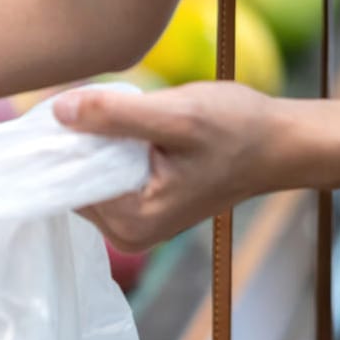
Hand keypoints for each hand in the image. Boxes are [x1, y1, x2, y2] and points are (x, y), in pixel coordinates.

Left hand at [54, 82, 295, 251]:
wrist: (280, 143)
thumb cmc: (238, 130)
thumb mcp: (176, 115)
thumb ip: (114, 115)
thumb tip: (59, 110)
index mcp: (130, 223)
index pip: (66, 182)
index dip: (63, 141)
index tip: (69, 105)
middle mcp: (125, 235)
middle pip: (73, 181)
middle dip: (80, 141)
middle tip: (103, 104)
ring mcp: (132, 226)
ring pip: (86, 176)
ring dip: (95, 142)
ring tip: (125, 115)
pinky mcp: (139, 209)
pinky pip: (104, 176)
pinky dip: (109, 149)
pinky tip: (131, 127)